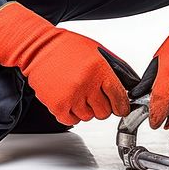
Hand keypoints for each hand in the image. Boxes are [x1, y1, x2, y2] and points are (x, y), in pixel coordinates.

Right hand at [0, 2, 136, 125]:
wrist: (38, 48)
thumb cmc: (67, 48)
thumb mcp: (98, 52)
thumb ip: (116, 70)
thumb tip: (130, 87)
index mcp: (100, 70)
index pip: (119, 98)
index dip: (121, 106)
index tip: (120, 108)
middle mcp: (87, 84)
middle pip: (104, 112)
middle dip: (102, 106)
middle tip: (94, 96)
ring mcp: (72, 96)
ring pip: (88, 117)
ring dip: (85, 109)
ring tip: (78, 94)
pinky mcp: (57, 105)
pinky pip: (72, 121)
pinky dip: (71, 114)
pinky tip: (69, 101)